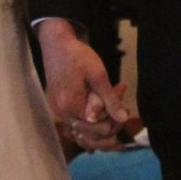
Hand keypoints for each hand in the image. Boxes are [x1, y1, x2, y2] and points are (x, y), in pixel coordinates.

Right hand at [37, 18, 127, 149]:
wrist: (56, 44)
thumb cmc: (78, 56)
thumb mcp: (98, 75)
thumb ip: (110, 99)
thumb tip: (123, 119)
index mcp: (72, 107)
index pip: (99, 128)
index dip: (115, 119)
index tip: (124, 101)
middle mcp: (63, 114)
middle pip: (91, 134)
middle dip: (110, 123)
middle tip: (124, 108)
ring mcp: (59, 112)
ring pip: (83, 134)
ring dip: (101, 128)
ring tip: (115, 114)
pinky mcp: (60, 108)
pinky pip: (75, 127)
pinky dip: (88, 128)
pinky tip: (100, 121)